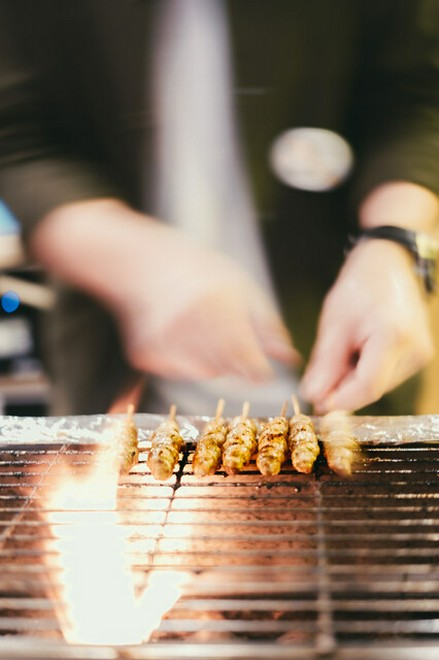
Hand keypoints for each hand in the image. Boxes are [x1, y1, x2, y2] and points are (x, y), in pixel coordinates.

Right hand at [114, 218, 299, 380]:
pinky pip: (180, 371)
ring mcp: (163, 342)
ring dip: (215, 359)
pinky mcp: (146, 354)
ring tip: (203, 326)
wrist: (146, 264)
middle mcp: (189, 327)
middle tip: (228, 333)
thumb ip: (268, 326)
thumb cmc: (202, 272)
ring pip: (207, 372)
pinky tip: (183, 333)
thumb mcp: (243, 288)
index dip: (259, 371)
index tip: (262, 370)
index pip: (249, 364)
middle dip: (238, 361)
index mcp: (218, 307)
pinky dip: (187, 360)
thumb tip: (292, 358)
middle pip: (230, 370)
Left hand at [299, 238, 434, 411]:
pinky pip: (386, 375)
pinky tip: (354, 352)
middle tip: (319, 378)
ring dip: (353, 380)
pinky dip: (365, 371)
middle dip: (343, 389)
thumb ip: (325, 364)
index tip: (316, 402)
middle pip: (373, 389)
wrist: (389, 263)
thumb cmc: (360, 286)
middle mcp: (415, 351)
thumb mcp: (334, 324)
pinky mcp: (418, 356)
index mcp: (394, 337)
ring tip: (340, 353)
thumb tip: (313, 397)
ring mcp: (420, 355)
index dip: (340, 401)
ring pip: (379, 385)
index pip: (367, 387)